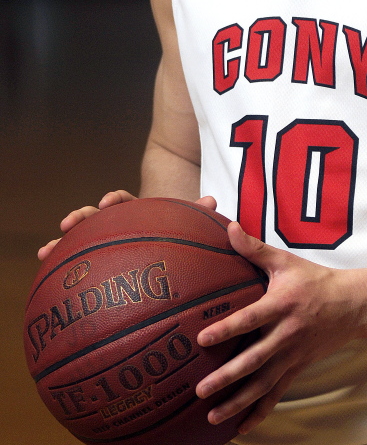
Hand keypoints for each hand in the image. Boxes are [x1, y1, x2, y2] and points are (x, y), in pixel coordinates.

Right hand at [37, 192, 217, 259]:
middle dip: (80, 219)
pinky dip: (62, 270)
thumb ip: (196, 214)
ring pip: (80, 241)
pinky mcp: (102, 265)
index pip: (124, 202)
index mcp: (138, 215)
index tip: (106, 203)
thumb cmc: (179, 236)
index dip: (114, 201)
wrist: (172, 249)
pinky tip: (46, 276)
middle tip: (67, 223)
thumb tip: (211, 200)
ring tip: (45, 251)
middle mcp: (119, 226)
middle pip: (95, 218)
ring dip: (63, 243)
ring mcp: (107, 244)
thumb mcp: (187, 225)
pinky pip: (80, 268)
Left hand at [195, 222, 364, 435]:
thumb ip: (254, 248)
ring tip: (212, 416)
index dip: (227, 329)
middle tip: (201, 389)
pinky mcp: (296, 369)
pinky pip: (276, 395)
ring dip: (237, 402)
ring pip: (263, 384)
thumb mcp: (285, 261)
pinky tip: (239, 429)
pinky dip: (258, 414)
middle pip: (254, 360)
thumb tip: (229, 227)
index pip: (250, 319)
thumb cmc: (313, 280)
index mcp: (281, 305)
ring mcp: (292, 356)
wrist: (351, 305)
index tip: (202, 339)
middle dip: (227, 376)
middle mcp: (286, 334)